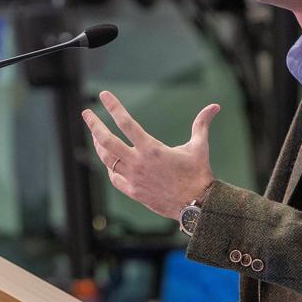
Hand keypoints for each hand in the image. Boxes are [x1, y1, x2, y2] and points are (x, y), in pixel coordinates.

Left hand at [81, 90, 218, 218]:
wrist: (196, 206)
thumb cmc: (198, 175)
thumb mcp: (199, 146)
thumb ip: (202, 124)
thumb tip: (214, 106)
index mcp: (152, 149)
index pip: (126, 123)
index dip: (113, 107)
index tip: (103, 95)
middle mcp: (138, 163)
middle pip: (107, 142)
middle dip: (94, 125)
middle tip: (86, 114)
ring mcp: (133, 178)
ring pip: (107, 159)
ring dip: (98, 145)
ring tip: (95, 134)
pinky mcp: (133, 192)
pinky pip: (114, 177)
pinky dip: (109, 166)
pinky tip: (109, 160)